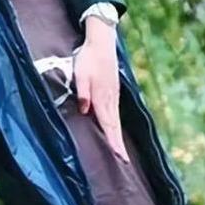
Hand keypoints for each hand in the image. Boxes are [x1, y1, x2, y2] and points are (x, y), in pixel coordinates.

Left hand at [74, 18, 129, 162]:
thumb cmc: (88, 58)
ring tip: (120, 151)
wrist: (101, 43)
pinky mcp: (113, 91)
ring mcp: (113, 95)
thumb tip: (85, 111)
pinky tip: (114, 128)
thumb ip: (82, 92)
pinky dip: (115, 124)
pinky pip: (115, 112)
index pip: (108, 124)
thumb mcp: (80, 74)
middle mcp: (110, 99)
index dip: (113, 141)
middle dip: (118, 143)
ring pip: (116, 120)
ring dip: (117, 135)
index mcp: (102, 97)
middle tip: (124, 161)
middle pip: (115, 126)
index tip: (120, 157)